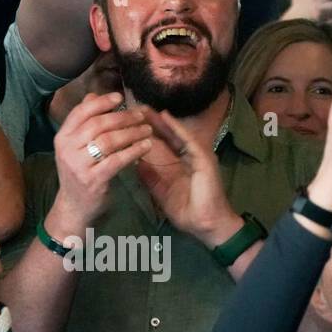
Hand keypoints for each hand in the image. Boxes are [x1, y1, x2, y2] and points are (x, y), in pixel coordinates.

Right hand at [48, 91, 152, 233]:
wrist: (73, 206)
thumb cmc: (78, 172)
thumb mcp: (74, 147)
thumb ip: (83, 122)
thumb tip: (93, 96)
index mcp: (62, 137)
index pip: (81, 112)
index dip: (101, 103)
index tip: (120, 97)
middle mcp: (67, 149)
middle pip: (98, 125)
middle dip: (122, 117)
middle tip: (141, 115)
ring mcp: (79, 165)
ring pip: (109, 141)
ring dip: (132, 133)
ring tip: (147, 130)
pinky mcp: (93, 179)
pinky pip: (117, 160)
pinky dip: (134, 151)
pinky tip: (146, 147)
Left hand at [137, 108, 234, 245]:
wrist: (206, 225)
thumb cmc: (185, 211)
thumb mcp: (159, 191)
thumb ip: (148, 176)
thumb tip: (133, 162)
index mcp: (175, 164)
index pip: (157, 143)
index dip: (142, 131)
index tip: (125, 120)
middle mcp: (186, 156)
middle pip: (165, 134)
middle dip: (149, 121)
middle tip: (132, 106)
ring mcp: (196, 155)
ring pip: (175, 133)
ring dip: (161, 120)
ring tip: (145, 107)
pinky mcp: (204, 159)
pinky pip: (189, 141)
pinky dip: (177, 128)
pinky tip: (165, 117)